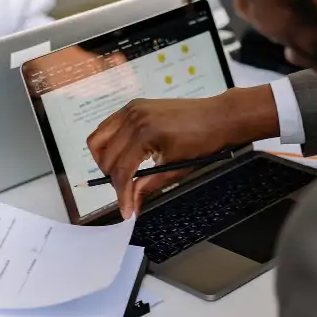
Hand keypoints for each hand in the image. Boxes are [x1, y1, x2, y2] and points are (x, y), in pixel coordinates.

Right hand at [87, 85, 279, 217]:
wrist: (218, 117)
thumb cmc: (203, 142)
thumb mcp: (175, 169)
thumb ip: (148, 186)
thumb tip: (132, 205)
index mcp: (146, 134)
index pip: (123, 170)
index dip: (121, 194)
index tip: (126, 211)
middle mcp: (134, 118)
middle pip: (107, 156)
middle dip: (113, 180)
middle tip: (126, 193)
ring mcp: (132, 109)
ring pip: (98, 139)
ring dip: (104, 160)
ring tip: (120, 174)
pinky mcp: (134, 105)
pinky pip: (108, 126)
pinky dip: (109, 143)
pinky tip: (124, 154)